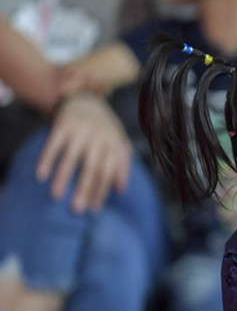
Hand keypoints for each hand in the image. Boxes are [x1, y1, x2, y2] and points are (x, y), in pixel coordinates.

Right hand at [37, 92, 131, 213]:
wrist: (88, 101)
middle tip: (77, 209)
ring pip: (72, 157)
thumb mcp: (119, 144)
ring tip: (55, 196)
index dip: (101, 191)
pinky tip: (41, 175)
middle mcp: (100, 137)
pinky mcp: (63, 123)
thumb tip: (121, 191)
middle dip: (84, 189)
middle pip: (92, 167)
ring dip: (63, 178)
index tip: (93, 210)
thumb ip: (122, 165)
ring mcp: (82, 129)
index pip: (108, 172)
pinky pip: (53, 144)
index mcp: (115, 144)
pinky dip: (47, 159)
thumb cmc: (105, 131)